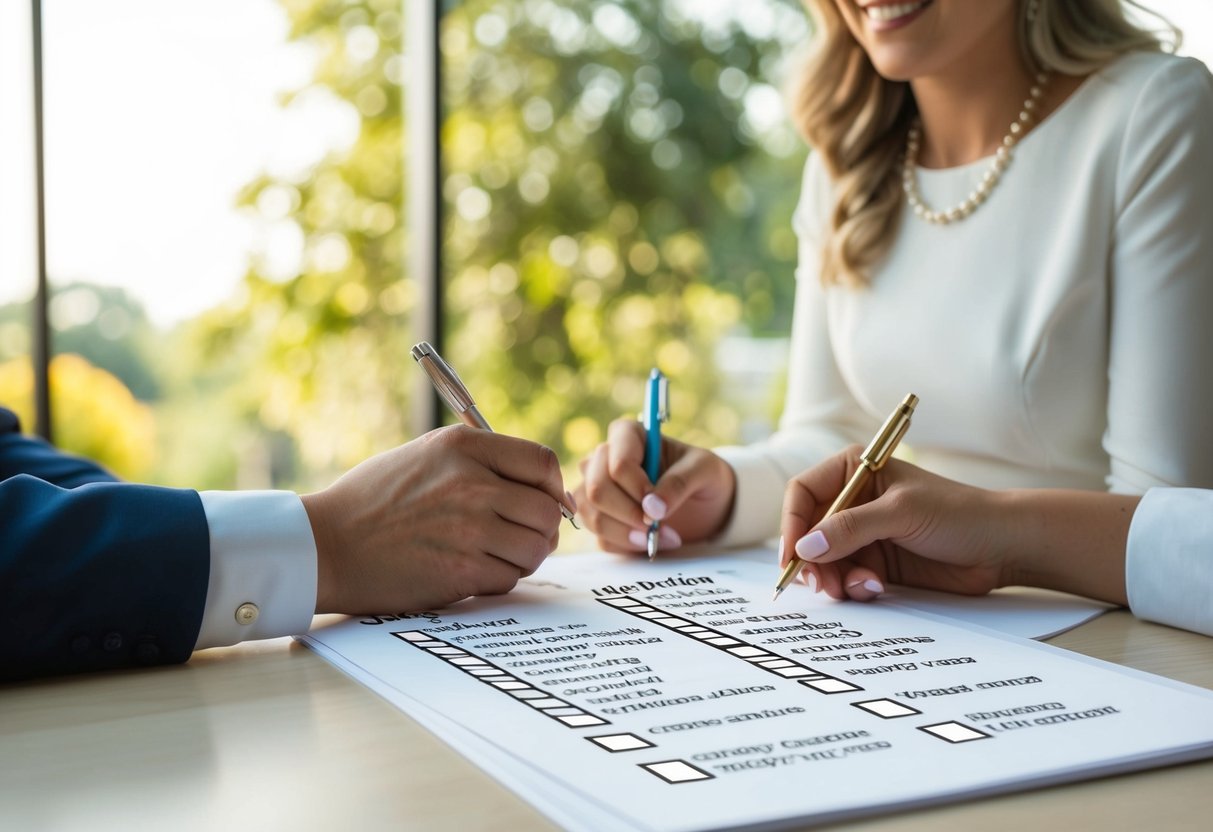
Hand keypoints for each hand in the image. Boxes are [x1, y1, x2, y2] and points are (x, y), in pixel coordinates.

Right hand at [302, 425, 566, 613]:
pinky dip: (499, 579)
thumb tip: (540, 484)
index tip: (550, 503)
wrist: (327, 545)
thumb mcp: (427, 454)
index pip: (543, 462)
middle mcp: (472, 482)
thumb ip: (481, 461)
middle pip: (546, 511)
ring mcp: (470, 528)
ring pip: (535, 549)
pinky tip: (472, 571)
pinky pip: (509, 578)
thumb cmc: (374, 500)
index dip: (554, 487)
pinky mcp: (462, 570)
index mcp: (464, 447)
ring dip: (523, 557)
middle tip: (525, 537)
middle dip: (543, 529)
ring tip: (496, 555)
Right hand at [575, 417, 735, 553]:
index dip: (636, 487)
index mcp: (627, 435)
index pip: (618, 463)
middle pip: (597, 489)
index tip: (659, 504)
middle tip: (656, 525)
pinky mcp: (600, 518)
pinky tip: (651, 543)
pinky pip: (600, 537)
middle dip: (629, 514)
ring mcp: (596, 489)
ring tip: (658, 538)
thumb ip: (679, 482)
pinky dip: (627, 545)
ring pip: (592, 515)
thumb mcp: (704, 470)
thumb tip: (651, 508)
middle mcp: (603, 459)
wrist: (704, 504)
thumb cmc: (702, 476)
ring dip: (626, 533)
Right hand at [779, 447, 1006, 601]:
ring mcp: (863, 533)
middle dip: (813, 560)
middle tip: (824, 584)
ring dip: (836, 578)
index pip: (803, 493)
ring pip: (825, 560)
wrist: (1001, 547)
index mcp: (854, 471)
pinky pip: (846, 577)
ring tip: (861, 587)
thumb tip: (805, 547)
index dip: (793, 523)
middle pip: (808, 532)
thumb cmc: (958, 513)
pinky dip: (854, 587)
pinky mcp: (876, 562)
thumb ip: (851, 528)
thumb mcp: (901, 513)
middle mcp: (854, 501)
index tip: (794, 555)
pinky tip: (876, 588)